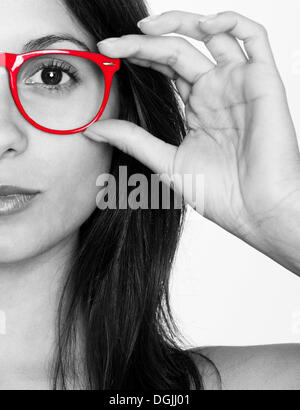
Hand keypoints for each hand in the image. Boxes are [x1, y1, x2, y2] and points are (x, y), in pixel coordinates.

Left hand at [83, 10, 299, 260]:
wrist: (255, 212)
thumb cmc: (220, 193)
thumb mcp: (166, 161)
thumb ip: (132, 140)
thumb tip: (92, 128)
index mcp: (197, 107)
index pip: (165, 67)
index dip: (137, 56)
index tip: (106, 54)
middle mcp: (217, 91)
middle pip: (180, 49)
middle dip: (144, 42)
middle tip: (113, 45)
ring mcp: (239, 84)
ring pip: (214, 34)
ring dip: (181, 22)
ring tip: (146, 28)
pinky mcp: (262, 82)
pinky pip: (253, 37)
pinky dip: (230, 22)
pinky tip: (202, 26)